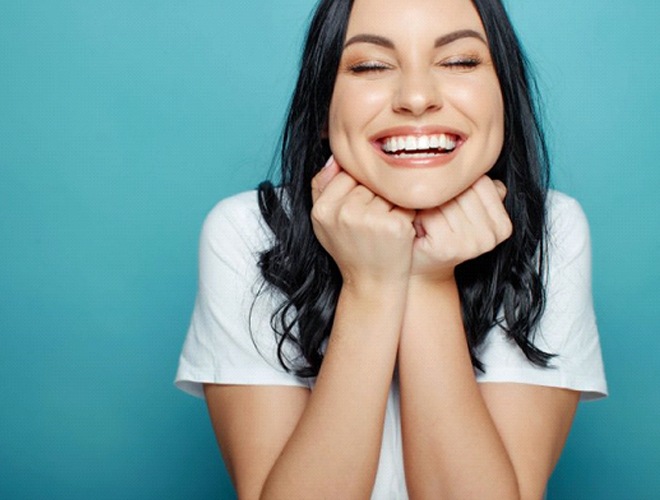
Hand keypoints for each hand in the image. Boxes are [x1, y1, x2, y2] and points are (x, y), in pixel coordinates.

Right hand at [311, 156, 415, 286]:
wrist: (371, 284)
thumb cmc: (350, 249)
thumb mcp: (324, 221)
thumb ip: (321, 186)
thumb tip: (335, 156)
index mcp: (323, 209)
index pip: (346, 173)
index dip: (357, 190)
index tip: (359, 210)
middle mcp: (344, 212)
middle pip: (368, 181)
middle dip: (374, 196)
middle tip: (371, 223)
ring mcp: (370, 219)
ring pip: (387, 190)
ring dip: (390, 204)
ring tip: (382, 227)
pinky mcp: (394, 226)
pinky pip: (405, 203)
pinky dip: (406, 214)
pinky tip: (397, 231)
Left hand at [411, 176, 512, 282]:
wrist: (422, 268)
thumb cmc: (440, 234)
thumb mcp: (466, 209)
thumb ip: (480, 189)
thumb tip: (486, 159)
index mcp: (503, 225)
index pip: (480, 181)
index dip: (457, 186)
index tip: (448, 202)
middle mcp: (493, 236)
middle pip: (463, 190)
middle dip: (442, 195)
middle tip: (433, 211)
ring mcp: (473, 243)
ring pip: (446, 200)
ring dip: (429, 205)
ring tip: (427, 218)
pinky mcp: (449, 247)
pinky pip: (431, 213)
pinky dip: (420, 216)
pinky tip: (420, 227)